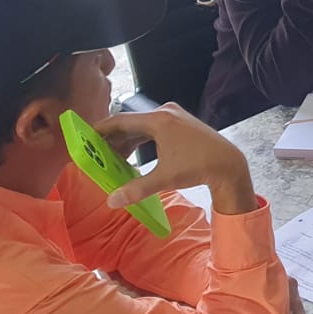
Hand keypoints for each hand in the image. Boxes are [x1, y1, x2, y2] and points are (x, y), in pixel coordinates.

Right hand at [94, 103, 255, 215]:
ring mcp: (174, 115)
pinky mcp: (180, 122)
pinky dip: (140, 139)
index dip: (100, 129)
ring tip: (111, 159)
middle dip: (111, 139)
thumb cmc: (198, 167)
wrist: (228, 163)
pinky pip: (152, 128)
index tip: (84, 138)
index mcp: (159, 120)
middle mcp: (165, 112)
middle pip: (129, 123)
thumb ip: (135, 189)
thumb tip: (111, 201)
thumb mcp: (164, 179)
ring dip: (126, 141)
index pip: (120, 121)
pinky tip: (131, 156)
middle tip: (94, 154)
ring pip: (140, 126)